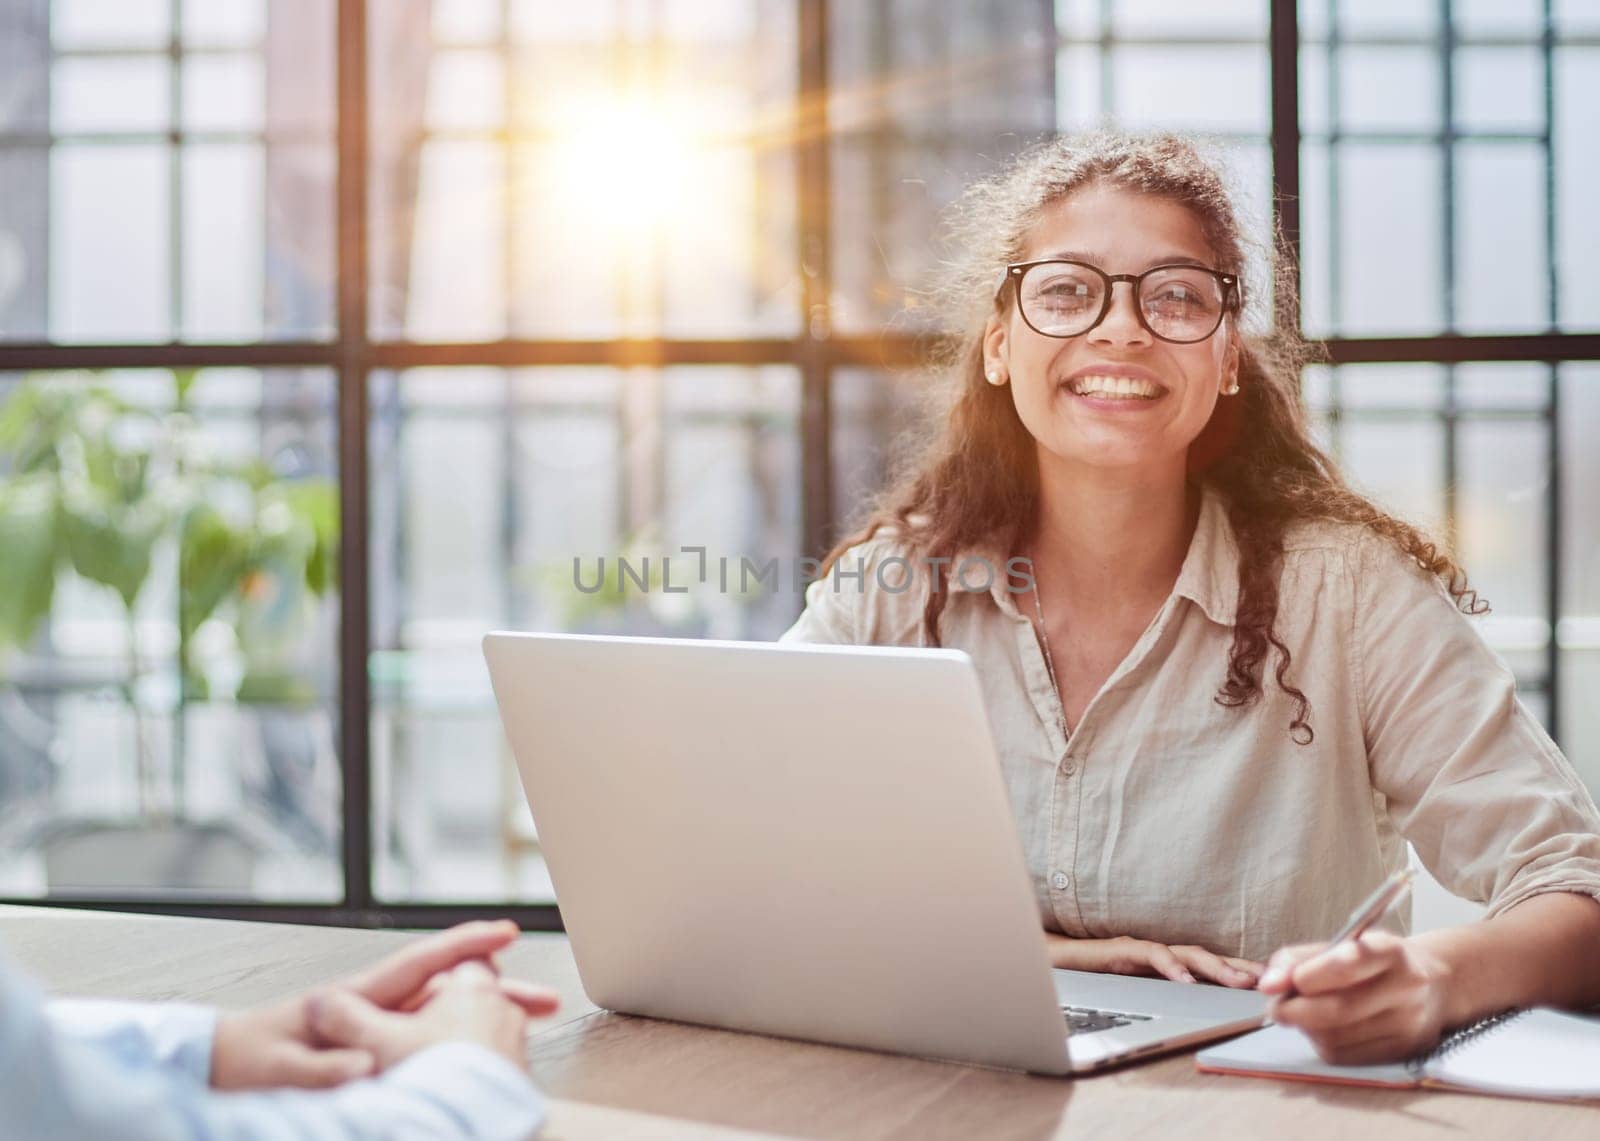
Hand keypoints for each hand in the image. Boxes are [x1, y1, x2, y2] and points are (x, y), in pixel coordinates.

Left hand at [211, 920, 559, 1089]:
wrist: (213, 1072)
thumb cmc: (238, 1067)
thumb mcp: (274, 1071)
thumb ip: (317, 1069)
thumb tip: (362, 1064)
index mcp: (351, 999)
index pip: (419, 964)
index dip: (464, 947)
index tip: (506, 933)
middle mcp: (369, 1007)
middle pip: (445, 992)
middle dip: (497, 993)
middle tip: (546, 1002)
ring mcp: (370, 1028)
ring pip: (441, 1016)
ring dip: (483, 1019)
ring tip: (529, 1031)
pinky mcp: (366, 1052)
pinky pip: (425, 1040)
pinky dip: (459, 1041)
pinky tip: (479, 1055)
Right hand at [1045, 933, 1261, 987]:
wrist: (1046, 964)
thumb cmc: (1088, 980)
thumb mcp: (1133, 994)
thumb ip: (1161, 998)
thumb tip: (1196, 1014)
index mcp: (1163, 966)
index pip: (1208, 966)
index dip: (1239, 971)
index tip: (1272, 983)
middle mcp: (1156, 954)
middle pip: (1205, 956)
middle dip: (1238, 968)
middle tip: (1268, 982)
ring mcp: (1139, 949)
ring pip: (1186, 953)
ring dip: (1216, 966)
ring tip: (1239, 981)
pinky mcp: (1119, 950)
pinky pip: (1149, 954)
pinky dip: (1169, 966)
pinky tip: (1185, 980)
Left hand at [1258, 931, 1451, 1063]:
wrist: (1432, 984)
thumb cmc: (1373, 961)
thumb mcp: (1341, 944)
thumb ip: (1299, 959)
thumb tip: (1268, 985)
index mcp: (1392, 952)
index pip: (1348, 963)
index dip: (1306, 975)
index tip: (1277, 983)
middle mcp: (1407, 988)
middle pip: (1339, 1009)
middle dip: (1295, 1011)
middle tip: (1276, 1008)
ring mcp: (1409, 1024)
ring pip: (1337, 1037)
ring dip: (1306, 1028)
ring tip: (1300, 1014)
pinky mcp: (1403, 1052)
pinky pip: (1345, 1056)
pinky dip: (1321, 1043)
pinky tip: (1321, 1029)